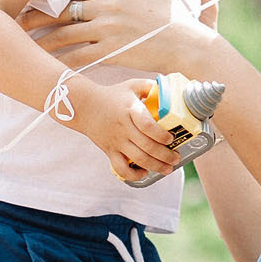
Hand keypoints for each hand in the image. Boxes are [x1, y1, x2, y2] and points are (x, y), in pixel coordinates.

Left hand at [35, 0, 221, 76]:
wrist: (190, 47)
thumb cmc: (179, 21)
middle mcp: (108, 7)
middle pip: (63, 9)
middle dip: (38, 16)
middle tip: (16, 21)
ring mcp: (108, 29)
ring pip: (66, 33)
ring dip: (42, 39)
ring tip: (23, 45)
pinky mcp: (111, 51)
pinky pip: (78, 56)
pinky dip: (60, 61)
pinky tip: (46, 65)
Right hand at [66, 78, 182, 182]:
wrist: (84, 106)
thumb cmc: (112, 95)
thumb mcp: (131, 86)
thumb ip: (150, 87)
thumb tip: (169, 91)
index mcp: (131, 110)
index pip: (147, 125)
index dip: (161, 134)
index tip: (171, 138)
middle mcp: (124, 128)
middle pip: (147, 146)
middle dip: (165, 155)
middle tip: (176, 158)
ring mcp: (116, 141)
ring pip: (138, 159)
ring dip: (156, 166)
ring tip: (168, 169)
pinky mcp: (109, 151)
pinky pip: (120, 168)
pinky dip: (133, 175)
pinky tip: (144, 173)